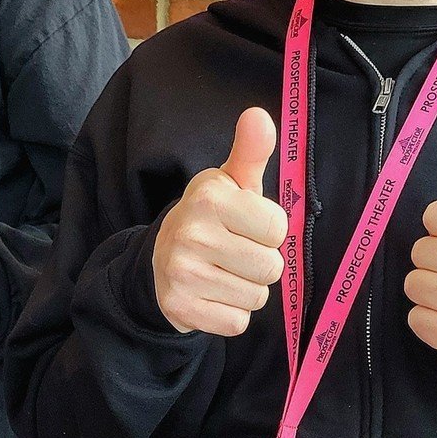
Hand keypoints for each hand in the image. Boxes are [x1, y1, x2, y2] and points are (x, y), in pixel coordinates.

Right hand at [153, 107, 287, 336]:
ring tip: (224, 273)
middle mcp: (192, 234)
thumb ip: (250, 151)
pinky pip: (237, 323)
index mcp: (209, 198)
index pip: (277, 229)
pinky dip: (231, 313)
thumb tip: (259, 115)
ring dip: (247, 289)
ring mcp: (182, 274)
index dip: (269, 231)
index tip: (248, 226)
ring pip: (256, 297)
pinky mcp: (180, 308)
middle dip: (261, 263)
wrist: (159, 261)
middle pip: (271, 267)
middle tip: (235, 252)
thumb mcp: (230, 183)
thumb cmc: (210, 218)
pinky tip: (214, 294)